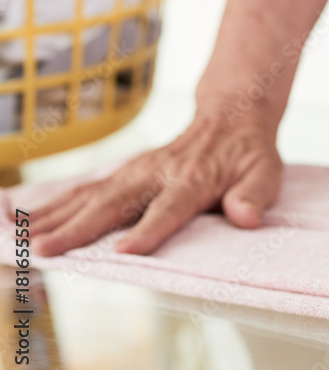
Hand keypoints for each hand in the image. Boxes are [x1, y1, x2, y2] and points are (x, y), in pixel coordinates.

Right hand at [32, 112, 281, 256]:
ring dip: (55, 218)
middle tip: (46, 251)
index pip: (169, 208)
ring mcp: (135, 171)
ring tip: (22, 241)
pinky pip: (84, 189)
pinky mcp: (123, 172)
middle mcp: (157, 174)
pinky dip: (53, 204)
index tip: (125, 252)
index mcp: (193, 180)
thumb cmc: (248, 155)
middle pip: (115, 203)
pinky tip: (25, 220)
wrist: (230, 117)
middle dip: (79, 229)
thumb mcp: (265, 174)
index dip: (149, 230)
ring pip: (90, 195)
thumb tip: (246, 217)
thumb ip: (254, 196)